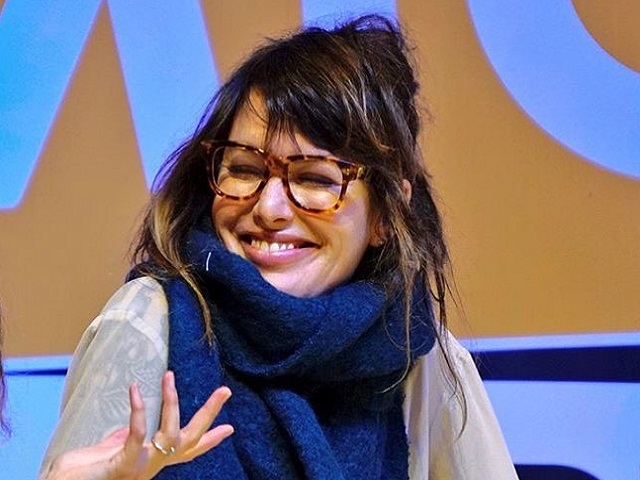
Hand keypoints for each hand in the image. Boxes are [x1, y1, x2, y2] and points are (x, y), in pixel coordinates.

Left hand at [44, 371, 233, 479]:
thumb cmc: (79, 474)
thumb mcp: (110, 450)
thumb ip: (125, 438)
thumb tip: (137, 423)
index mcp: (153, 462)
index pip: (189, 450)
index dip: (211, 439)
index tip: (230, 427)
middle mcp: (153, 466)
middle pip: (191, 440)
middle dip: (209, 414)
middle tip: (225, 389)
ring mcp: (141, 467)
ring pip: (172, 434)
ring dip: (172, 402)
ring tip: (169, 375)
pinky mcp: (124, 466)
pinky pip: (138, 434)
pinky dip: (139, 410)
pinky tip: (136, 389)